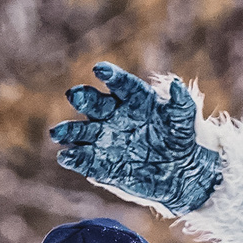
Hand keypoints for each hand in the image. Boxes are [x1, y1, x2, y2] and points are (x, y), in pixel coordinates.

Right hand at [50, 62, 225, 214]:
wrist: (182, 171)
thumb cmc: (181, 138)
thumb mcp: (184, 119)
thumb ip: (181, 101)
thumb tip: (176, 84)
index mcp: (133, 99)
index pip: (120, 84)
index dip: (110, 75)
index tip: (100, 70)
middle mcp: (114, 116)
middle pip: (94, 104)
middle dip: (83, 98)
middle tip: (74, 95)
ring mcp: (106, 140)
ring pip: (82, 132)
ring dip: (69, 132)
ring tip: (57, 133)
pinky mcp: (103, 165)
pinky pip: (86, 161)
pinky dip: (76, 159)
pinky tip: (66, 157)